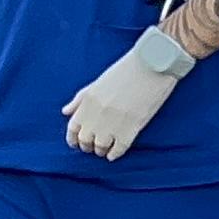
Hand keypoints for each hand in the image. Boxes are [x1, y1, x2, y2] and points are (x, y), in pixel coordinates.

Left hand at [63, 26, 189, 161]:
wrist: (153, 64)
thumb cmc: (126, 71)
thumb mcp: (97, 82)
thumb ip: (80, 99)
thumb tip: (65, 112)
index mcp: (87, 102)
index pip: (72, 129)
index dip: (73, 139)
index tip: (76, 144)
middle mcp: (97, 115)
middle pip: (85, 140)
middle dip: (87, 146)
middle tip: (92, 147)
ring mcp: (114, 122)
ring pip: (101, 147)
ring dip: (101, 151)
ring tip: (104, 150)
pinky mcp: (132, 128)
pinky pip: (119, 149)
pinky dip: (115, 154)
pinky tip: (114, 154)